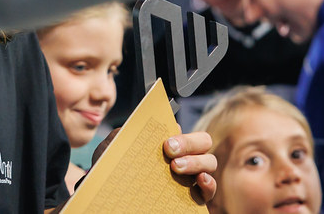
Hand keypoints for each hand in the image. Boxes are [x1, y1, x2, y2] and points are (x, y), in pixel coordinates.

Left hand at [91, 129, 216, 205]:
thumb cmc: (117, 170)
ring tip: (176, 167)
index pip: (183, 130)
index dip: (179, 132)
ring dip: (196, 161)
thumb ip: (121, 135)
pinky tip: (201, 180)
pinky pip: (210, 189)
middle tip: (170, 150)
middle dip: (189, 142)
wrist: (113, 195)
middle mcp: (184, 156)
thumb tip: (132, 127)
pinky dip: (210, 183)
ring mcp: (192, 176)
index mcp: (167, 142)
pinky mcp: (196, 196)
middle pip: (202, 141)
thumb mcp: (114, 150)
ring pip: (209, 162)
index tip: (165, 142)